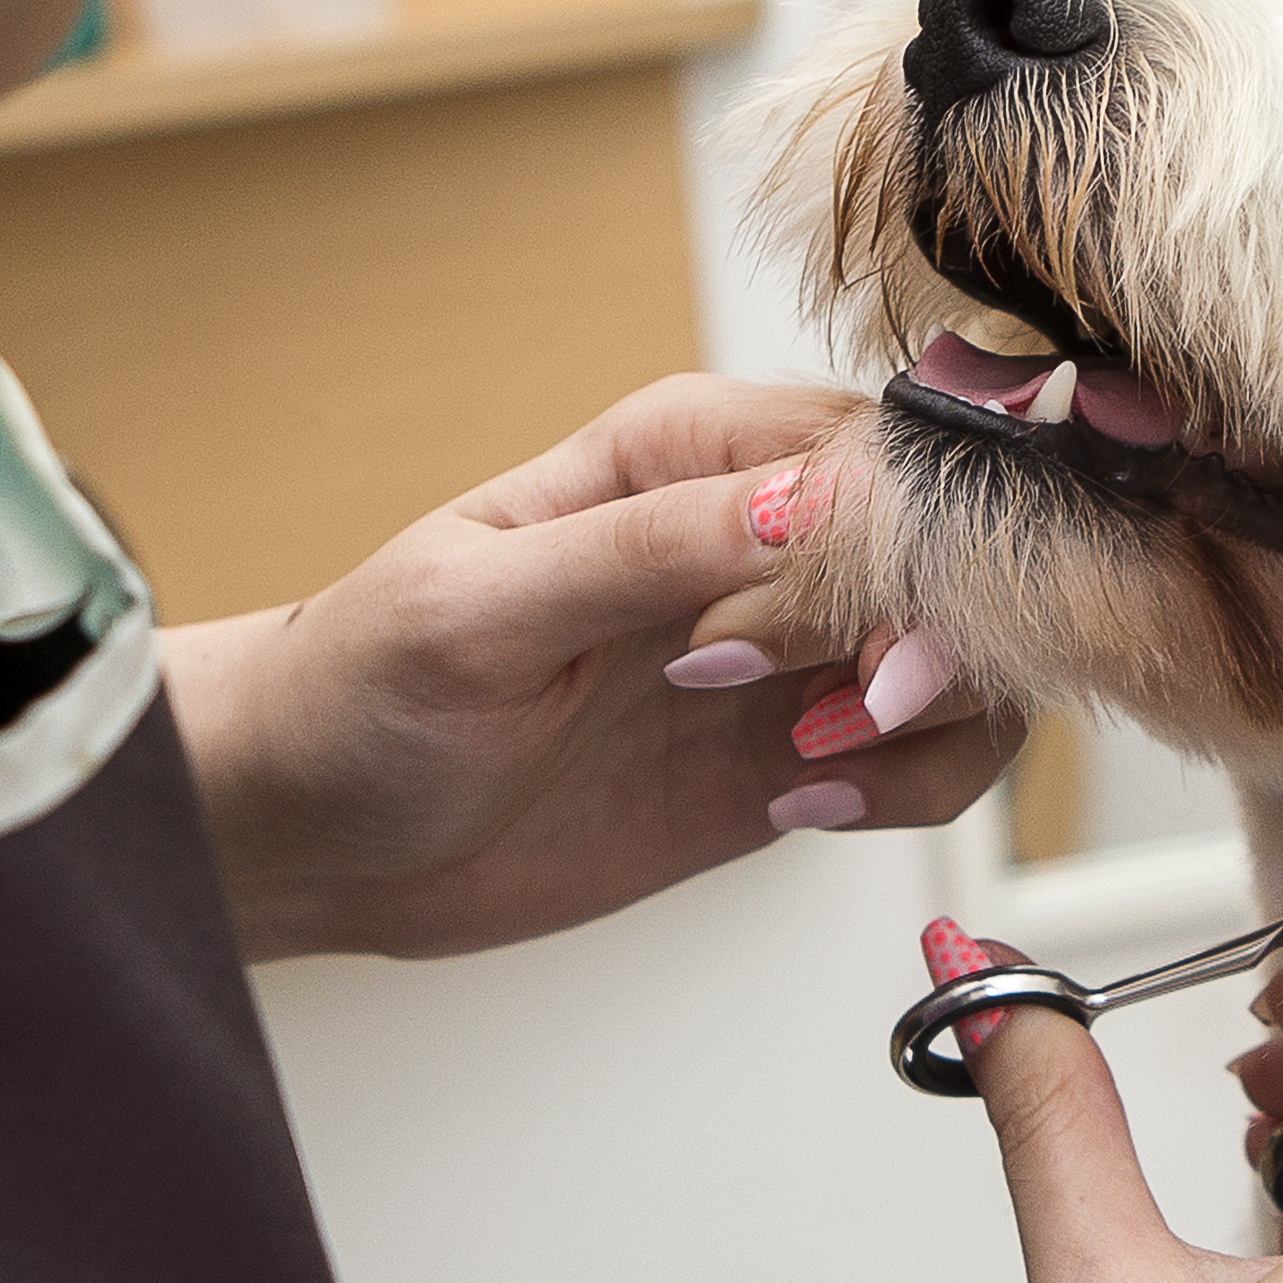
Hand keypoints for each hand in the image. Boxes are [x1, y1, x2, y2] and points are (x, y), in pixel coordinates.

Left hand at [164, 375, 1016, 961]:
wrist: (312, 832)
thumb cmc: (356, 694)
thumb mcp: (477, 612)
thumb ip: (647, 551)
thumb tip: (800, 502)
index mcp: (686, 451)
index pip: (879, 457)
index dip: (906, 554)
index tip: (855, 648)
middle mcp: (755, 535)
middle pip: (956, 556)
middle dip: (936, 647)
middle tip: (835, 719)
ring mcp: (784, 647)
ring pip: (970, 659)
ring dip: (933, 727)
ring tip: (811, 768)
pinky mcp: (791, 749)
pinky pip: (926, 754)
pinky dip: (909, 786)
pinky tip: (807, 804)